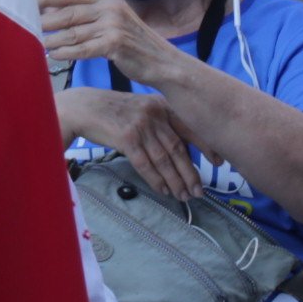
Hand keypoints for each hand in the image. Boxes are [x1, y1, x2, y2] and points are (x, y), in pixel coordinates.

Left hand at [39, 0, 180, 91]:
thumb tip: (55, 19)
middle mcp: (111, 7)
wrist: (163, 62)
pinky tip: (54, 56)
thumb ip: (90, 17)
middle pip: (69, 13)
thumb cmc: (133, 45)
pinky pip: (84, 49)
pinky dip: (67, 52)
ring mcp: (114, 25)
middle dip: (44, 20)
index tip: (26, 0)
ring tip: (34, 44)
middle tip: (23, 26)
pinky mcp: (116, 44)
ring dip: (51, 40)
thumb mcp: (114, 23)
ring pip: (74, 33)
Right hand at [61, 84, 199, 204]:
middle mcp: (155, 114)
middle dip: (190, 173)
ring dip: (175, 181)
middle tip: (199, 191)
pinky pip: (145, 164)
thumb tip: (180, 148)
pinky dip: (156, 180)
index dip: (206, 146)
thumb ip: (161, 123)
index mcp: (163, 105)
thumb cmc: (113, 111)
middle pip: (178, 149)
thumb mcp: (142, 108)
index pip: (190, 128)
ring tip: (184, 196)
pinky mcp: (126, 138)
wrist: (83, 107)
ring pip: (164, 159)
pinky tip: (163, 191)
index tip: (219, 162)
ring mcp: (141, 125)